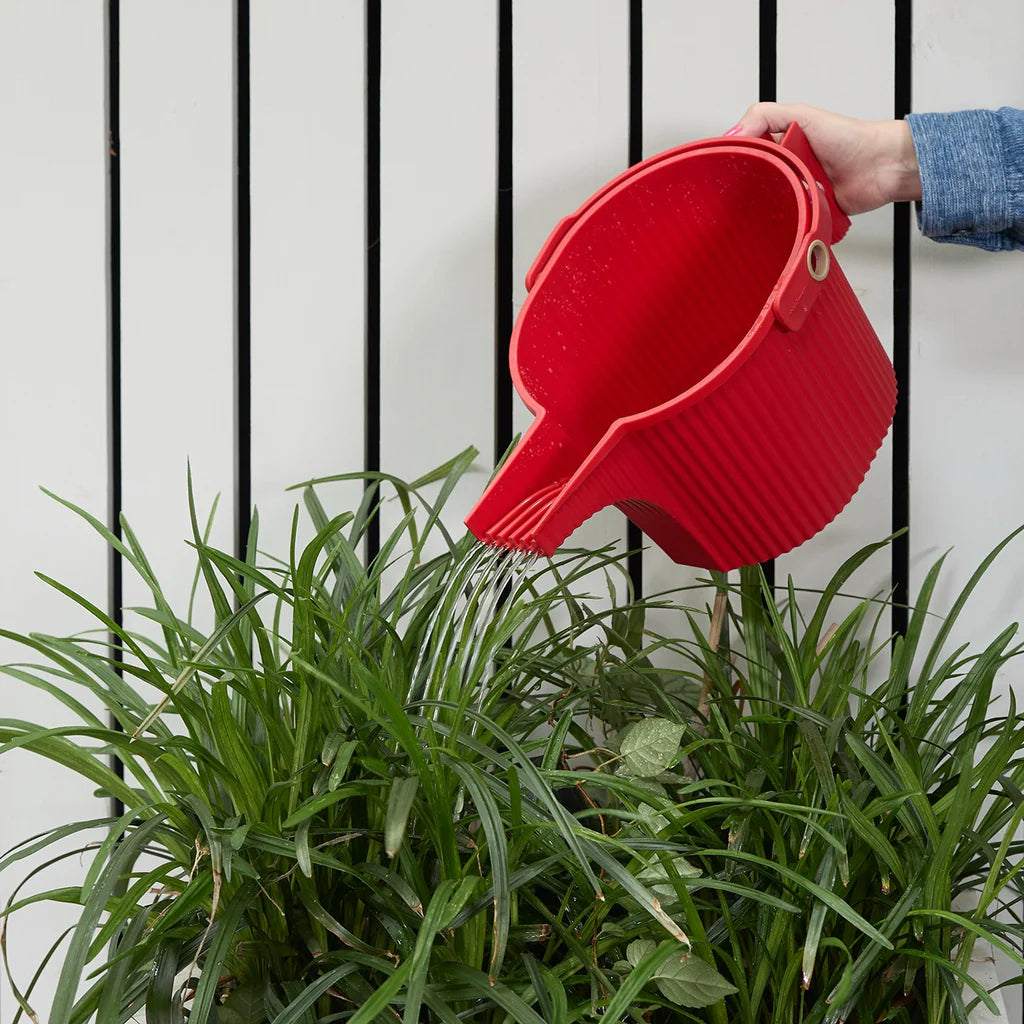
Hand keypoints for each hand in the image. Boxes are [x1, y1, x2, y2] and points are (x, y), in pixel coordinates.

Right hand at [726, 103, 921, 214]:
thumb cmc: (852, 139)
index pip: (747, 152)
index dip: (735, 159)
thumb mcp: (803, 116)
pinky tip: (783, 216)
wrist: (881, 167)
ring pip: (767, 204)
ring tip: (770, 198)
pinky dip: (785, 221)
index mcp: (781, 143)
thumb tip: (735, 131)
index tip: (723, 168)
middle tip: (747, 187)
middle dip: (749, 186)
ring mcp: (796, 190)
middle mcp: (786, 168)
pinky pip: (787, 221)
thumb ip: (766, 116)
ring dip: (768, 204)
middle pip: (753, 182)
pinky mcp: (805, 212)